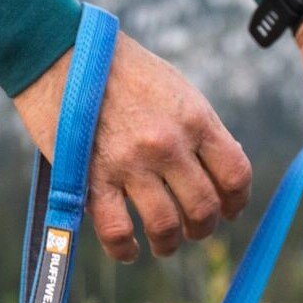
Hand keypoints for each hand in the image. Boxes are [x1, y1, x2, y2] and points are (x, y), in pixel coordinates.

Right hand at [13, 33, 252, 261]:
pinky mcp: (91, 178)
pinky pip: (115, 231)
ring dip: (170, 243)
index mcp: (197, 120)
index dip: (238, 200)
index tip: (232, 209)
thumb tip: (222, 168)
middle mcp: (169, 145)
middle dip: (205, 227)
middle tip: (197, 230)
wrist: (64, 52)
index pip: (236, 175)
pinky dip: (126, 250)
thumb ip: (202, 128)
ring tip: (166, 244)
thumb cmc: (127, 70)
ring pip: (165, 226)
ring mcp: (130, 164)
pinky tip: (130, 250)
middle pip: (204, 207)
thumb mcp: (179, 90)